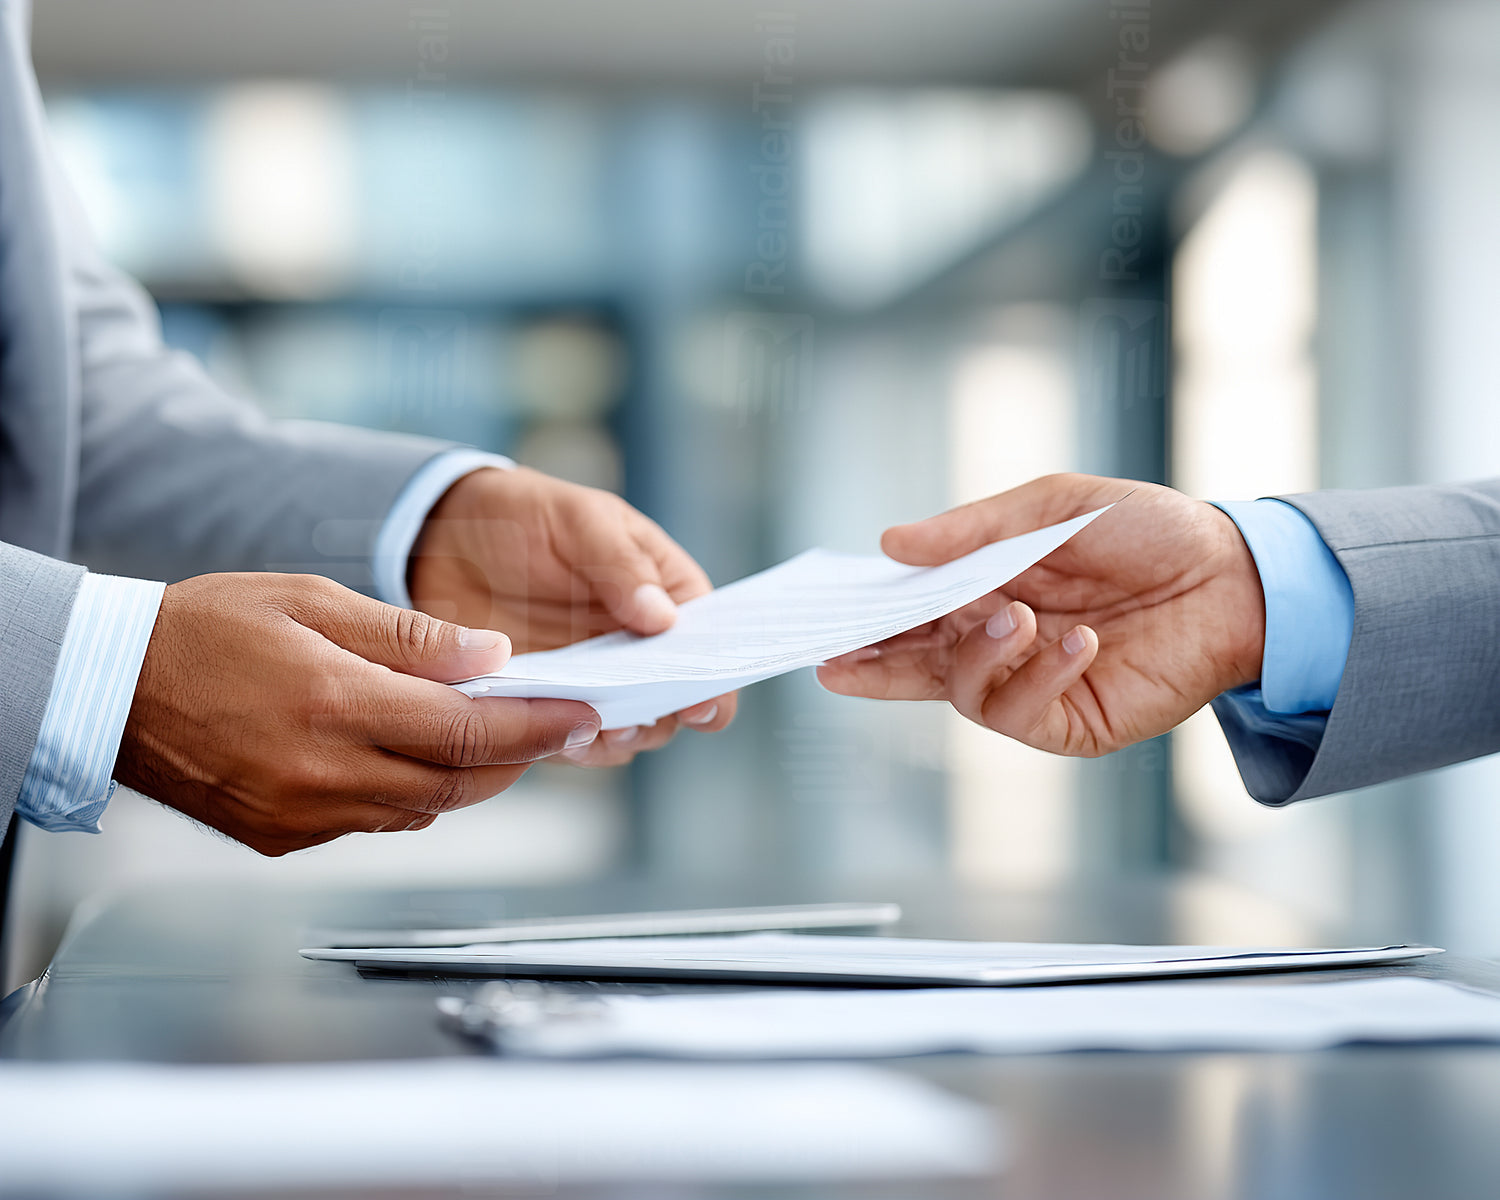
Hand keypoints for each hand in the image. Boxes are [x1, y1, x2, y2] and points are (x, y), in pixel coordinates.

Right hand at [114, 573, 601, 855]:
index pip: (467, 732)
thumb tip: (493, 659)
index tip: (584, 716)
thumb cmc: (207, 629)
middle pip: (459, 782)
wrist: (112, 687)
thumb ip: (409, 636)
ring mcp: (301, 816)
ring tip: (500, 735)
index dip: (538, 728)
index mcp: (333, 704)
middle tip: (559, 726)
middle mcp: (322, 774)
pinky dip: (414, 794)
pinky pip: (376, 823)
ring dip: (472, 776)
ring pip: (424, 809)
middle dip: (520, 756)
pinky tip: (418, 757)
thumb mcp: (311, 601)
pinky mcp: (282, 839)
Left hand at [407, 466, 736, 760]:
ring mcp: (594, 677)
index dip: (713, 674)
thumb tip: (666, 618)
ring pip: (628, 727)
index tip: (704, 700)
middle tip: (640, 718)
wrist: (444, 534)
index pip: (707, 639)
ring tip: (601, 731)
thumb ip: (621, 564)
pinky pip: (570, 735)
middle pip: (674, 697)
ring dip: (619, 737)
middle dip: (664, 714)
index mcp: (664, 591)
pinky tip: (555, 735)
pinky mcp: (547, 699)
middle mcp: (637, 643)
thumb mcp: (580, 520)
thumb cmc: (526, 514)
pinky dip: (569, 742)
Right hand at [817, 474, 1265, 756]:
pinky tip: (1076, 642)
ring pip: (964, 692)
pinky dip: (1041, 674)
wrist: (1233, 574)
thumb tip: (889, 544)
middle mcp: (1002, 643)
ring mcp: (1034, 685)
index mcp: (988, 589)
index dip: (867, 623)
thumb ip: (972, 530)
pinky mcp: (1072, 720)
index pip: (911, 615)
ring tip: (1018, 615)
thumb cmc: (1147, 531)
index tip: (823, 628)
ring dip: (979, 654)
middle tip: (837, 662)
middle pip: (917, 666)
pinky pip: (1024, 712)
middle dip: (875, 665)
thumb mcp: (1052, 507)